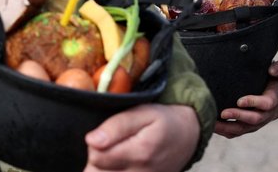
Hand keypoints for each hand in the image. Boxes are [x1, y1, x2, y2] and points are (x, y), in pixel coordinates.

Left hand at [84, 103, 199, 171]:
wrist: (186, 138)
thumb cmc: (163, 122)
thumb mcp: (143, 112)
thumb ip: (116, 126)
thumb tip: (91, 140)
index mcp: (141, 152)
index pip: (96, 156)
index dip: (93, 143)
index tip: (103, 133)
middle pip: (96, 171)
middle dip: (95, 157)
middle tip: (109, 143)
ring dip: (102, 167)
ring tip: (114, 153)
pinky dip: (109, 171)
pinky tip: (116, 164)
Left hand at [214, 60, 277, 137]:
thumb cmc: (277, 81)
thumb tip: (271, 70)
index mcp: (274, 100)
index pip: (266, 104)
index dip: (253, 103)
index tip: (239, 101)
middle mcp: (267, 114)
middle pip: (254, 119)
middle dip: (238, 116)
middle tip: (223, 113)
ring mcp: (259, 122)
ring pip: (244, 129)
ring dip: (228, 127)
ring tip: (213, 123)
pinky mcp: (250, 126)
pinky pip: (238, 132)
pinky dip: (226, 131)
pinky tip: (213, 127)